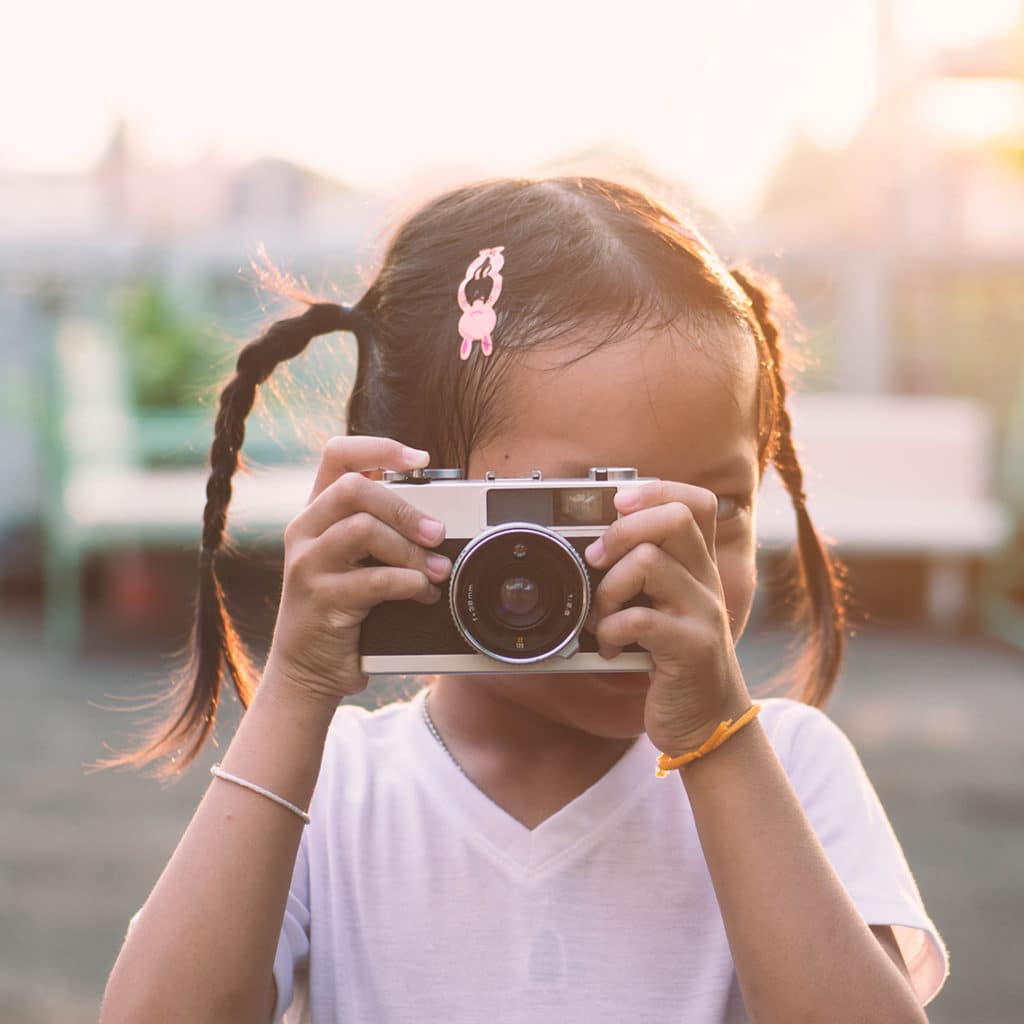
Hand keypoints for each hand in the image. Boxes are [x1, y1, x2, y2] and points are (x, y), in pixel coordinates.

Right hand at [263, 436, 451, 706]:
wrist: (307, 670)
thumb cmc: (340, 609)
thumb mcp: (353, 560)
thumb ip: (378, 530)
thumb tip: (437, 512)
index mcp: (316, 513)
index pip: (337, 455)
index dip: (379, 447)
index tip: (419, 459)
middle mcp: (304, 531)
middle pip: (353, 488)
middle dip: (405, 508)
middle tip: (437, 533)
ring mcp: (307, 564)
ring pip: (362, 529)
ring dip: (411, 551)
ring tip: (437, 571)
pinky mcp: (320, 599)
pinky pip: (373, 579)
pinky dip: (409, 584)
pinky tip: (423, 595)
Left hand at [583, 482, 752, 756]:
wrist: (709, 723)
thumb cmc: (676, 661)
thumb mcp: (667, 608)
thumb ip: (646, 574)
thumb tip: (592, 543)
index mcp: (699, 566)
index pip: (696, 502)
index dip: (656, 490)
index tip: (618, 503)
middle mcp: (707, 582)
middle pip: (673, 519)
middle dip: (622, 531)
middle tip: (597, 560)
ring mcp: (703, 613)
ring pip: (649, 562)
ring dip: (608, 588)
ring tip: (601, 616)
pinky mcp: (692, 648)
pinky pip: (640, 619)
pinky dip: (612, 631)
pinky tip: (611, 648)